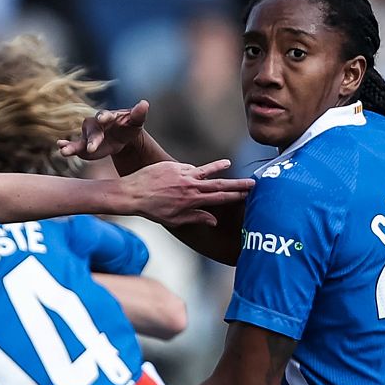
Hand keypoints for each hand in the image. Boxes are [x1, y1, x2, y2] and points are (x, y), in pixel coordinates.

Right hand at [59, 100, 149, 160]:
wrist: (123, 136)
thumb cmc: (129, 126)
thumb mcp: (136, 121)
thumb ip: (138, 114)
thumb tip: (144, 104)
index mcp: (108, 116)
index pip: (105, 115)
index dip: (104, 116)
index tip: (104, 119)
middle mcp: (95, 124)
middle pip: (92, 131)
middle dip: (92, 139)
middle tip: (92, 148)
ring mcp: (89, 136)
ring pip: (80, 141)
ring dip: (72, 146)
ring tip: (63, 150)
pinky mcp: (85, 147)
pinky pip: (76, 147)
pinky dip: (68, 147)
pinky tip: (60, 149)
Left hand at [118, 159, 252, 228]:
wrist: (131, 193)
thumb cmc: (152, 210)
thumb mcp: (174, 220)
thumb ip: (195, 218)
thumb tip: (213, 220)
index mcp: (192, 200)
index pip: (220, 198)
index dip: (236, 196)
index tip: (249, 194)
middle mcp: (190, 185)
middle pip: (219, 184)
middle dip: (237, 184)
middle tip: (253, 182)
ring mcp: (182, 173)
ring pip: (205, 170)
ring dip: (218, 167)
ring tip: (228, 164)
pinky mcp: (173, 165)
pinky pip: (186, 168)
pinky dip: (190, 172)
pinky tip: (184, 178)